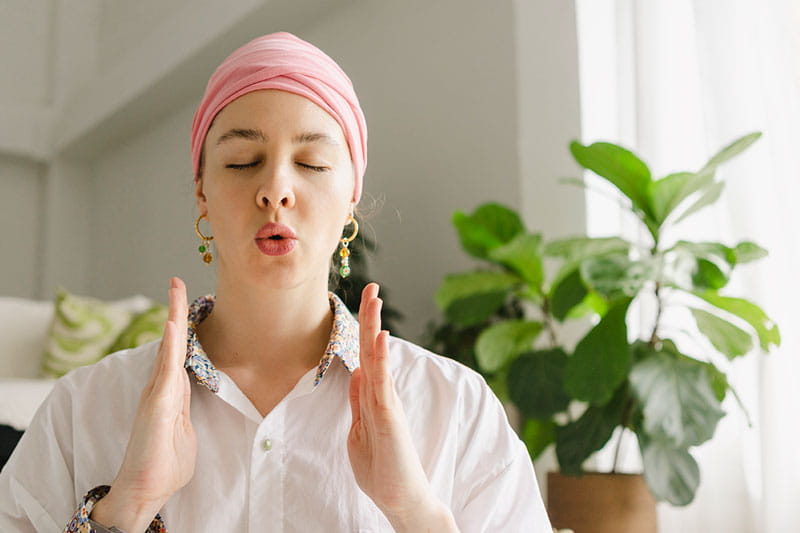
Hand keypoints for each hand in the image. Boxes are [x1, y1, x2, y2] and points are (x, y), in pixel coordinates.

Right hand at [92, 277, 196, 530]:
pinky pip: (166, 368)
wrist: (146, 491)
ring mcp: (157, 394)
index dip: (183, 327)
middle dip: (175, 311)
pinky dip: (171, 345)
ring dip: (173, 318)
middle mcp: (161, 388)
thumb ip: (188, 417)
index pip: (179, 353)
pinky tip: (174, 324)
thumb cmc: (165, 466)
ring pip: (168, 348)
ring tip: (176, 289)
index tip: (187, 301)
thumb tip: (194, 411)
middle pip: (171, 342)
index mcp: (170, 393)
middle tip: (176, 281)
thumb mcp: (186, 434)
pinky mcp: (157, 404)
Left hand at [347, 283, 457, 531]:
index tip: (364, 302)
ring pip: (379, 360)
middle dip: (371, 317)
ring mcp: (388, 405)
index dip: (364, 329)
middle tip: (372, 286)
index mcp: (374, 398)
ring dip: (375, 328)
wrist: (401, 500)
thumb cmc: (383, 469)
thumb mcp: (360, 431)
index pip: (366, 357)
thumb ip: (360, 402)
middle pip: (373, 350)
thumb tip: (357, 373)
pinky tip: (380, 337)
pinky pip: (383, 383)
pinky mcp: (391, 418)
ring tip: (376, 298)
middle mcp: (383, 396)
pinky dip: (381, 359)